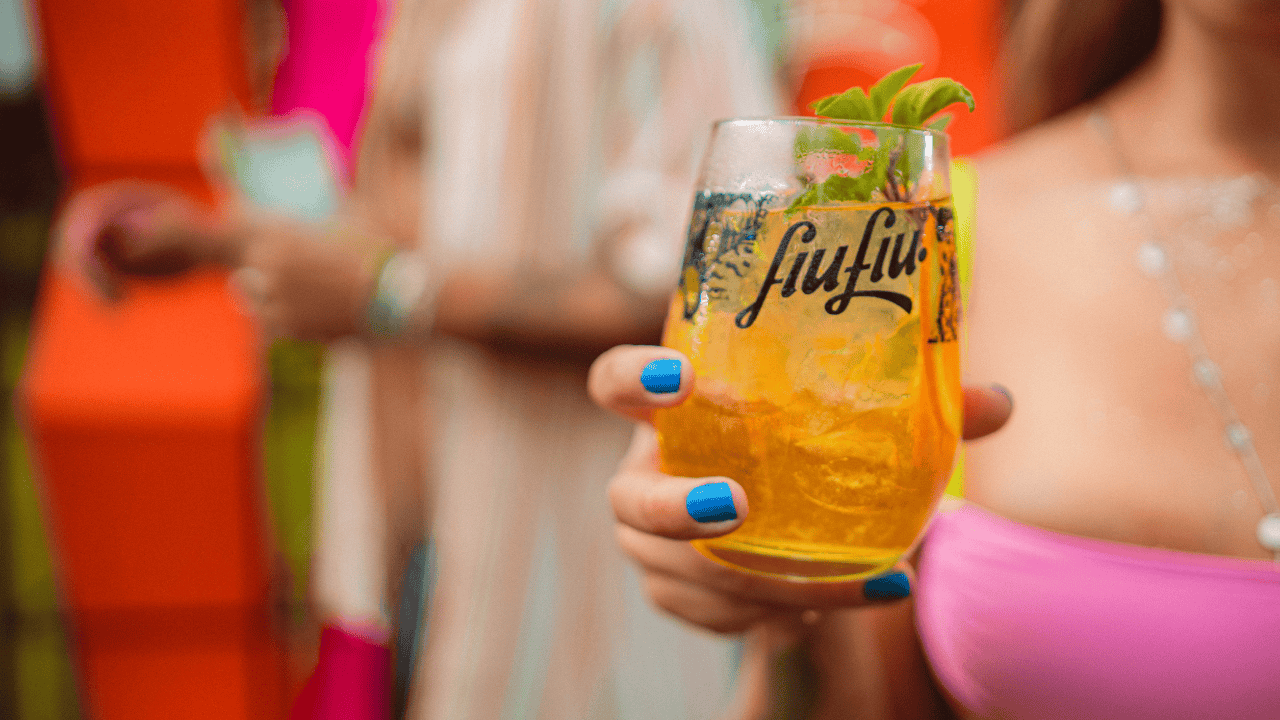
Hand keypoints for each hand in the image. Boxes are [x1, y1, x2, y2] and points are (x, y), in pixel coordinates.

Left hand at [57, 180, 392, 341]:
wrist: (409, 297)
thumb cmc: (383, 249)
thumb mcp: (348, 212)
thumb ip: (312, 203)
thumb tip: (301, 185)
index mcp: (275, 230)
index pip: (216, 226)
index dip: (193, 228)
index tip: (152, 230)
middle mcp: (265, 266)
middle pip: (232, 262)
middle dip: (242, 260)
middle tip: (251, 258)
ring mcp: (275, 301)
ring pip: (253, 294)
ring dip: (271, 290)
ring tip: (318, 287)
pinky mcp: (288, 331)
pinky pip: (275, 320)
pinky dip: (291, 315)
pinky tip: (326, 310)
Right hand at [588, 345, 1013, 635]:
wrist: (780, 513)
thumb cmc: (808, 443)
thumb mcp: (856, 419)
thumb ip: (919, 408)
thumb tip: (997, 402)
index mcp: (677, 406)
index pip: (614, 381)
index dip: (631, 378)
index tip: (681, 379)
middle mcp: (647, 468)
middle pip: (624, 497)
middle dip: (672, 508)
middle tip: (739, 505)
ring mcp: (650, 537)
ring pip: (668, 570)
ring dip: (741, 585)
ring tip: (823, 595)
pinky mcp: (670, 588)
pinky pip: (699, 615)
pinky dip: (754, 619)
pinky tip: (807, 618)